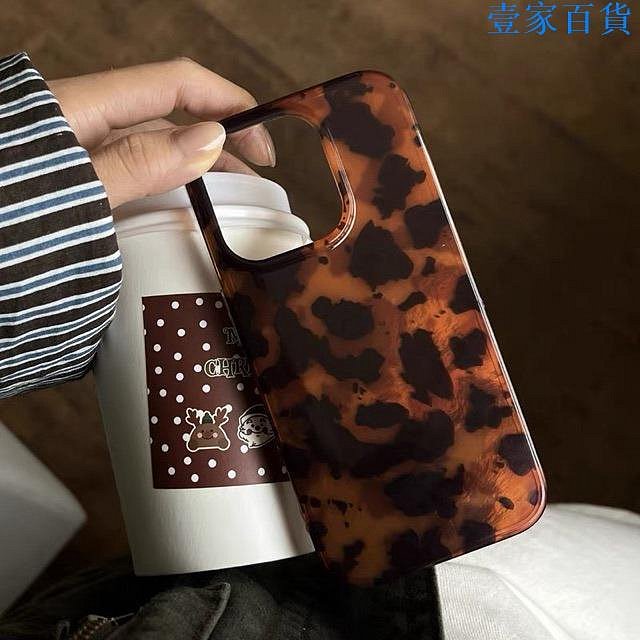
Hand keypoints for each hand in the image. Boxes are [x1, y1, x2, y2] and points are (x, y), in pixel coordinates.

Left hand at [49, 58, 274, 208]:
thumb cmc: (3, 215)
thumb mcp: (76, 189)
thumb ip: (137, 163)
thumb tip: (209, 139)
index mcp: (81, 105)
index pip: (175, 83)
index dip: (228, 103)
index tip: (262, 142)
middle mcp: (84, 117)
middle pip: (169, 112)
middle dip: (220, 136)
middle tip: (256, 170)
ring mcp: (78, 145)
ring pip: (153, 140)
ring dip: (196, 159)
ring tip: (230, 187)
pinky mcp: (74, 171)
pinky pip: (131, 163)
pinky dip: (165, 175)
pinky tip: (180, 194)